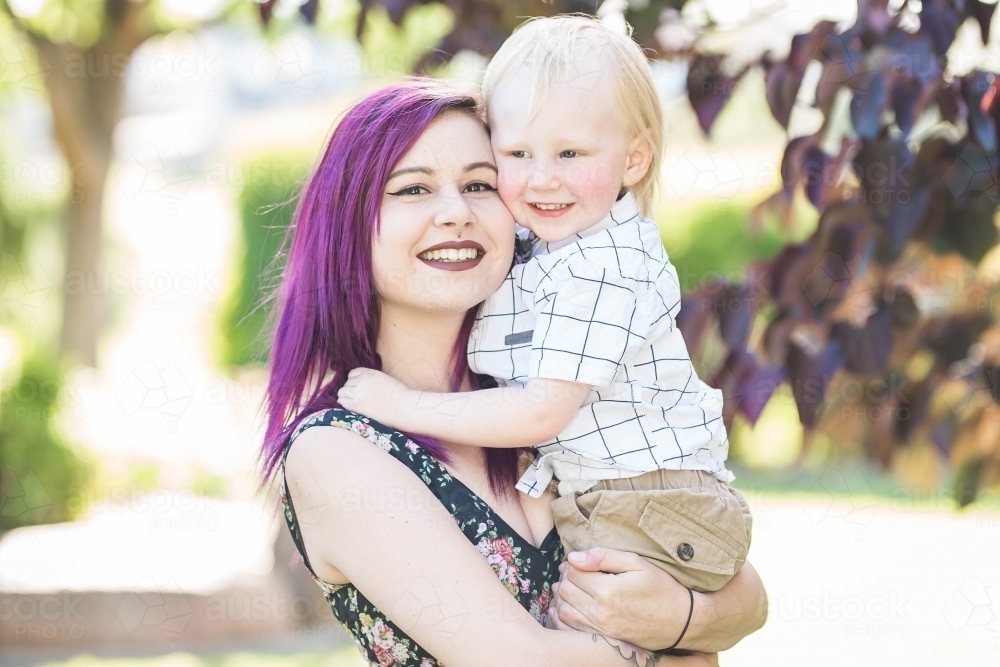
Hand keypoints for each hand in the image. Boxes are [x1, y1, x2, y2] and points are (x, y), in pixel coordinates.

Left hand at [337, 368, 414, 428]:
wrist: (403, 407)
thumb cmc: (400, 394)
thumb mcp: (385, 379)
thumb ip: (372, 378)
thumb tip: (363, 383)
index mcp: (370, 373)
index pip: (353, 373)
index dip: (354, 380)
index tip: (357, 386)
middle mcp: (362, 381)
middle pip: (347, 382)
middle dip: (350, 388)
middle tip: (357, 396)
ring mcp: (358, 393)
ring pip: (342, 391)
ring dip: (346, 395)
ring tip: (353, 401)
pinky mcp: (357, 406)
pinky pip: (342, 402)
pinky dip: (344, 403)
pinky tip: (350, 406)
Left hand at [549, 547, 694, 650]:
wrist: (681, 622)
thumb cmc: (661, 588)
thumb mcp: (637, 563)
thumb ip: (604, 557)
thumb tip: (574, 557)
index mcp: (607, 589)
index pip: (573, 572)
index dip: (572, 564)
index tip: (577, 562)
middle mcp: (600, 611)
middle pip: (566, 590)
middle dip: (566, 578)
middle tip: (574, 573)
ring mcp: (600, 629)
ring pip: (564, 610)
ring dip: (563, 597)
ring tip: (571, 589)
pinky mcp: (603, 640)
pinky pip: (571, 630)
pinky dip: (562, 618)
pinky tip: (566, 609)